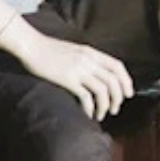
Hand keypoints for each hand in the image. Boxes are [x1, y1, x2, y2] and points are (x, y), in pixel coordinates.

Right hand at [3, 23, 133, 120]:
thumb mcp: (74, 50)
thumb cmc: (48, 49)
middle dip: (118, 98)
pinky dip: (90, 108)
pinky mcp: (68, 79)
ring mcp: (79, 69)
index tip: (128, 94)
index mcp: (92, 52)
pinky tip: (87, 114)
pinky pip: (86, 97)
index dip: (126, 81)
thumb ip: (86, 59)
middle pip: (113, 81)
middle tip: (115, 109)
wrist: (31, 46)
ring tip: (102, 115)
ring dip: (105, 105)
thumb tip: (96, 73)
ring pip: (103, 90)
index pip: (117, 66)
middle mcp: (89, 60)